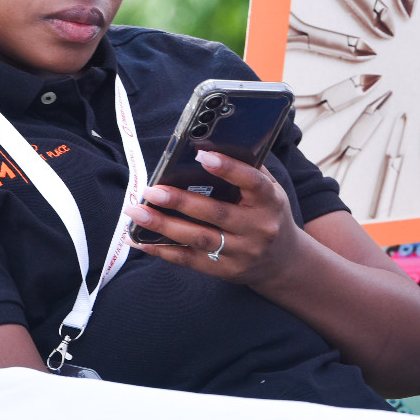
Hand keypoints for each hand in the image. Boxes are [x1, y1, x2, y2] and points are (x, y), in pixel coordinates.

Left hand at [124, 150, 307, 286]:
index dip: (228, 169)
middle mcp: (258, 228)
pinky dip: (163, 251)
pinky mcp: (226, 271)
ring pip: (199, 239)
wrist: (282, 261)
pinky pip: (190, 260)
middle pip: (216, 213)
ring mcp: (242, 252)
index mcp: (270, 201)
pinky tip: (141, 240)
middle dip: (180, 201)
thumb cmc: (268, 215)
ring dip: (164, 226)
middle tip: (151, 190)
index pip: (252, 182)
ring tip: (137, 212)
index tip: (202, 157)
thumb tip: (208, 148)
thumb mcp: (270, 191)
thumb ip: (246, 171)